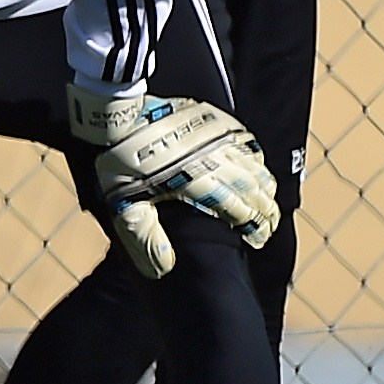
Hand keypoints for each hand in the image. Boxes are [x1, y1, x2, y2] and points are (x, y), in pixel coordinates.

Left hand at [69, 82, 277, 277]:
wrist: (116, 114)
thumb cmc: (120, 161)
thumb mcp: (126, 205)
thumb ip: (146, 239)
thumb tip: (163, 269)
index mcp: (200, 183)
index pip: (243, 211)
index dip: (256, 227)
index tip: (258, 239)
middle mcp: (217, 159)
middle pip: (256, 189)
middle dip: (266, 210)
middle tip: (267, 224)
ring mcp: (217, 136)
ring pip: (255, 164)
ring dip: (264, 184)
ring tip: (266, 199)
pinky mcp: (213, 118)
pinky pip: (245, 138)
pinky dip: (254, 155)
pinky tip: (254, 163)